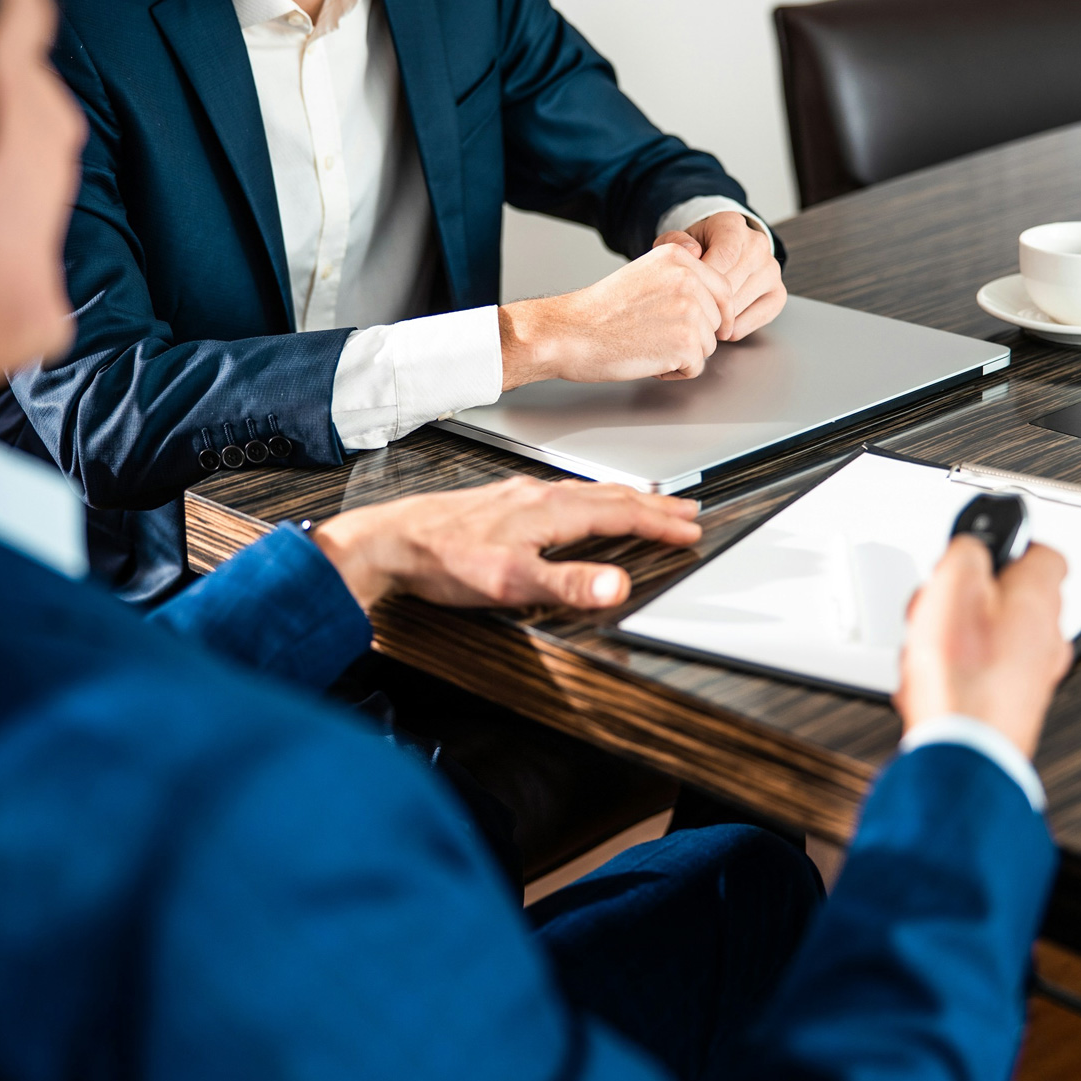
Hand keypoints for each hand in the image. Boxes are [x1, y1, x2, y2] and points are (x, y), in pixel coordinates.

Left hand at [310, 476, 700, 611]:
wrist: (389, 542)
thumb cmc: (441, 562)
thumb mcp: (509, 583)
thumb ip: (567, 585)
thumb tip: (619, 587)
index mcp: (549, 511)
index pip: (620, 515)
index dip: (659, 524)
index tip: (691, 531)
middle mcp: (538, 495)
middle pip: (611, 498)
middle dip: (654, 506)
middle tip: (689, 512)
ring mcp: (520, 496)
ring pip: (588, 493)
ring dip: (626, 500)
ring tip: (651, 505)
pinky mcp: (504, 502)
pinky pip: (564, 494)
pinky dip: (592, 499)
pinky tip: (583, 507)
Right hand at [499, 243, 735, 386]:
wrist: (571, 333)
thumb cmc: (600, 310)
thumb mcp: (643, 272)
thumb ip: (679, 274)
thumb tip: (711, 283)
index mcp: (679, 258)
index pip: (723, 289)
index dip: (718, 313)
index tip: (710, 326)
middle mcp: (689, 280)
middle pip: (716, 320)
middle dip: (693, 335)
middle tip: (653, 334)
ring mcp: (690, 312)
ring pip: (708, 345)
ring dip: (682, 354)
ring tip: (647, 344)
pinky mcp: (686, 344)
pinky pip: (696, 368)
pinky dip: (674, 373)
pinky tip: (647, 359)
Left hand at [652, 212, 785, 340]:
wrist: (721, 253)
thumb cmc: (696, 249)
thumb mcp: (678, 241)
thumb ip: (675, 242)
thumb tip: (692, 252)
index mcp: (732, 225)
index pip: (725, 256)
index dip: (704, 279)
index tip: (686, 293)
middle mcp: (758, 244)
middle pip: (731, 284)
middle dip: (705, 302)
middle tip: (688, 311)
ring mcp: (772, 270)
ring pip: (740, 304)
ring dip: (716, 317)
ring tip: (700, 316)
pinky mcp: (778, 293)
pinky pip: (755, 319)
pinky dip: (733, 328)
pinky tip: (719, 323)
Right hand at [893, 537, 1070, 759]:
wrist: (963, 750)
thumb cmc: (963, 675)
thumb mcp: (953, 584)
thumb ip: (966, 551)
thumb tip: (970, 546)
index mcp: (1039, 597)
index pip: (1043, 552)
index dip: (1007, 548)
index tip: (979, 552)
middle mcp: (1048, 635)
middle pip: (1009, 597)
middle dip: (968, 597)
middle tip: (942, 604)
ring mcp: (1034, 673)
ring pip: (993, 635)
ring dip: (957, 635)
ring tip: (930, 647)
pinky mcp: (1014, 704)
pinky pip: (985, 671)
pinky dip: (959, 670)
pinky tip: (934, 679)